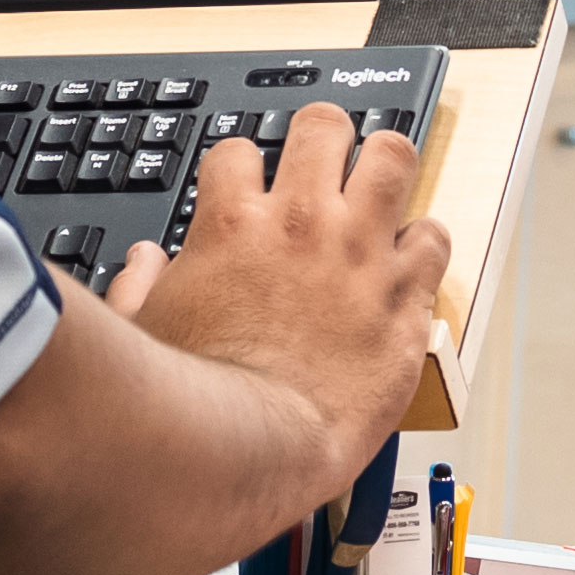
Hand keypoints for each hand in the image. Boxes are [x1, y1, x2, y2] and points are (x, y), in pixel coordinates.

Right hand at [128, 102, 447, 461]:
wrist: (257, 448)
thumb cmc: (198, 403)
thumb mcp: (146, 333)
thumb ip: (140, 288)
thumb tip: (141, 264)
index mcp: (233, 226)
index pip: (239, 151)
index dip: (245, 168)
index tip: (252, 189)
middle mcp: (302, 225)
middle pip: (323, 127)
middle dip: (324, 137)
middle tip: (327, 162)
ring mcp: (359, 255)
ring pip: (392, 158)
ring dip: (386, 165)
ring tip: (383, 182)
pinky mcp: (404, 296)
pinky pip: (434, 238)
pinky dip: (425, 242)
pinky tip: (413, 258)